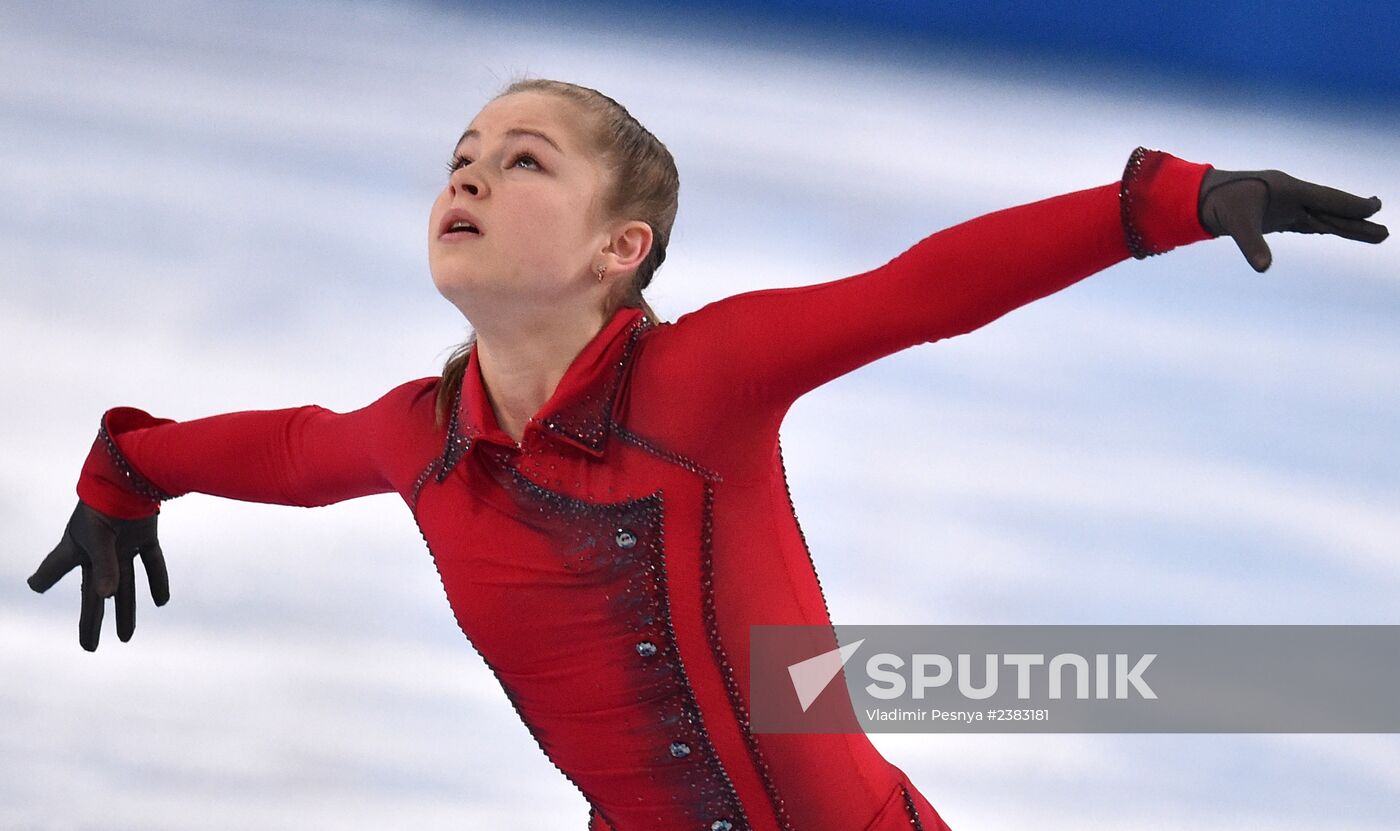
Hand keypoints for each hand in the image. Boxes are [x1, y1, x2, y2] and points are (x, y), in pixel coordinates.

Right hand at [28, 501, 169, 650]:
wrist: (131, 474)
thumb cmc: (104, 505)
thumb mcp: (97, 538)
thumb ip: (104, 568)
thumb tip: (108, 598)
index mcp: (77, 549)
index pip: (55, 570)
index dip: (45, 578)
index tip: (37, 585)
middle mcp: (99, 551)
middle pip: (94, 593)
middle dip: (91, 621)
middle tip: (89, 648)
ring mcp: (122, 545)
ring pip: (125, 585)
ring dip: (126, 610)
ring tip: (125, 638)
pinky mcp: (144, 537)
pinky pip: (152, 563)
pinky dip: (158, 581)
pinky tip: (162, 602)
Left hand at [1198, 167, 1387, 272]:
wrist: (1201, 196)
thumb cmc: (1220, 203)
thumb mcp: (1236, 223)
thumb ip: (1252, 245)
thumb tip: (1264, 268)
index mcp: (1288, 190)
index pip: (1327, 200)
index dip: (1351, 205)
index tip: (1375, 208)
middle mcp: (1292, 196)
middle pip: (1332, 212)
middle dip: (1358, 222)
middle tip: (1385, 233)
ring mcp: (1285, 206)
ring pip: (1322, 218)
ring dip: (1346, 227)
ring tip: (1374, 234)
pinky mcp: (1276, 216)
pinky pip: (1306, 222)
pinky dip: (1324, 226)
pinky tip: (1335, 229)